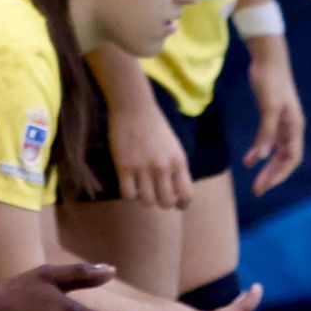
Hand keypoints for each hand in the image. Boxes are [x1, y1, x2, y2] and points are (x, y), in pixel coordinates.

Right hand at [108, 93, 191, 209]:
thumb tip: (177, 193)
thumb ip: (177, 168)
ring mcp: (143, 167)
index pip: (186, 195)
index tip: (175, 202)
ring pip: (147, 202)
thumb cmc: (155, 126)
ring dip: (144, 199)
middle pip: (166, 203)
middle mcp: (163, 167)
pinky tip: (129, 184)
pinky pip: (128, 195)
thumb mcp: (174, 147)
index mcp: (178, 161)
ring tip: (141, 188)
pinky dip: (129, 194)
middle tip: (155, 194)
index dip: (181, 203)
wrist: (134, 107)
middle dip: (161, 203)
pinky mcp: (124, 166)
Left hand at [244, 40, 304, 195]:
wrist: (268, 60)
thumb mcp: (268, 108)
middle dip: (272, 175)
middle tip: (257, 190)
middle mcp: (292, 128)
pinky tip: (249, 160)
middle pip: (285, 159)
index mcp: (295, 127)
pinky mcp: (272, 118)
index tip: (264, 185)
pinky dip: (260, 152)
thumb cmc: (271, 82)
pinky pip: (269, 142)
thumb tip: (262, 157)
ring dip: (267, 167)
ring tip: (254, 181)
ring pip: (277, 153)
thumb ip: (265, 133)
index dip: (280, 174)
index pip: (291, 158)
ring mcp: (283, 123)